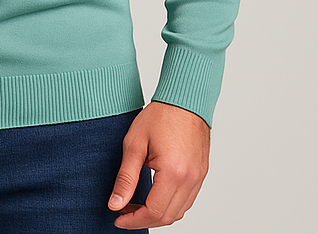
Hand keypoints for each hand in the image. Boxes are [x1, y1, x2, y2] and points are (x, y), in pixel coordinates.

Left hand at [108, 101, 209, 228]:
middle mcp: (190, 179)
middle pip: (168, 217)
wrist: (184, 98)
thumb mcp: (134, 144)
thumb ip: (125, 178)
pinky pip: (187, 200)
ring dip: (158, 214)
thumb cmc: (160, 115)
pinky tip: (155, 196)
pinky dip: (171, 205)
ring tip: (137, 205)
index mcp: (173, 172)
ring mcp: (199, 177)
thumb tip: (116, 204)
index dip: (134, 220)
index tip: (118, 218)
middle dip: (144, 220)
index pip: (154, 211)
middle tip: (124, 212)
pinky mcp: (201, 173)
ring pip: (179, 211)